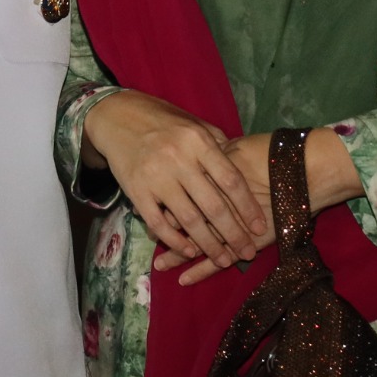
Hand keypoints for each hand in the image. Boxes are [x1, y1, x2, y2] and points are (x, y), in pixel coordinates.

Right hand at [80, 91, 262, 267]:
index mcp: (198, 141)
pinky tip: (190, 252)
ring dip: (209, 245)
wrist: (116, 116)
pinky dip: (176, 241)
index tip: (260, 226)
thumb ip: (217, 145)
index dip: (247, 207)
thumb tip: (240, 172)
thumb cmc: (162, 120)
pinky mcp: (136, 191)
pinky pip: (159, 223)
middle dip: (234, 234)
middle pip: (213, 206)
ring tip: (224, 260)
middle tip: (248, 253)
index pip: (230, 180)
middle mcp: (179, 159)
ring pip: (189, 220)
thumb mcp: (193, 123)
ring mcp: (156, 177)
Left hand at [157, 130, 367, 286]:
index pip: (180, 194)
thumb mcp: (237, 150)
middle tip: (149, 239)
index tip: (149, 209)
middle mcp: (220, 203)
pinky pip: (221, 258)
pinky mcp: (249, 240)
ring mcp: (234, 223)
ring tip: (160, 265)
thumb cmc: (274, 155)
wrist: (310, 166)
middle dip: (167, 233)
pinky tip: (185, 278)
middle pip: (186, 219)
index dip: (163, 204)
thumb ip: (214, 156)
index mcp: (212, 177)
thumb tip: (191, 160)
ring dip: (178, 253)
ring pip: (199, 241)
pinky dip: (202, 269)